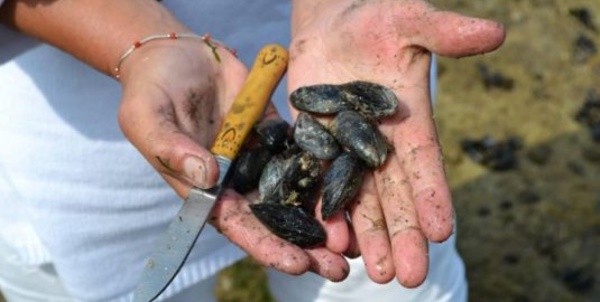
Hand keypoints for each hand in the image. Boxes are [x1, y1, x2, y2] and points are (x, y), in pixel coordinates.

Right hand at [117, 39, 348, 280]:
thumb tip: (208, 176)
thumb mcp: (147, 117)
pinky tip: (352, 189)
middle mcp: (236, 180)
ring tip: (352, 240)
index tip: (298, 264)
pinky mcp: (275, 133)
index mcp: (204, 188)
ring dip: (322, 218)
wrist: (176, 54)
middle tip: (339, 269)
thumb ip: (171, 148)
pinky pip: (303, 154)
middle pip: (274, 219)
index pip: (238, 225)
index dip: (267, 246)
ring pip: (294, 194)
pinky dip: (325, 174)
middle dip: (305, 246)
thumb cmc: (151, 89)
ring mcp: (259, 157)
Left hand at [288, 0, 504, 285]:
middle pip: (393, 196)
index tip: (442, 231)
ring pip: (358, 200)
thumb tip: (496, 33)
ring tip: (374, 271)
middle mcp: (380, 146)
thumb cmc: (376, 19)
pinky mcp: (313, 147)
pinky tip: (327, 241)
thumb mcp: (409, 21)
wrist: (332, 26)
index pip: (424, 165)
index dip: (433, 197)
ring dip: (366, 236)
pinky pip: (317, 184)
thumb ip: (445, 32)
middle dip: (402, 235)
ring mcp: (345, 150)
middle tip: (408, 277)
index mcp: (409, 123)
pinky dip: (322, 211)